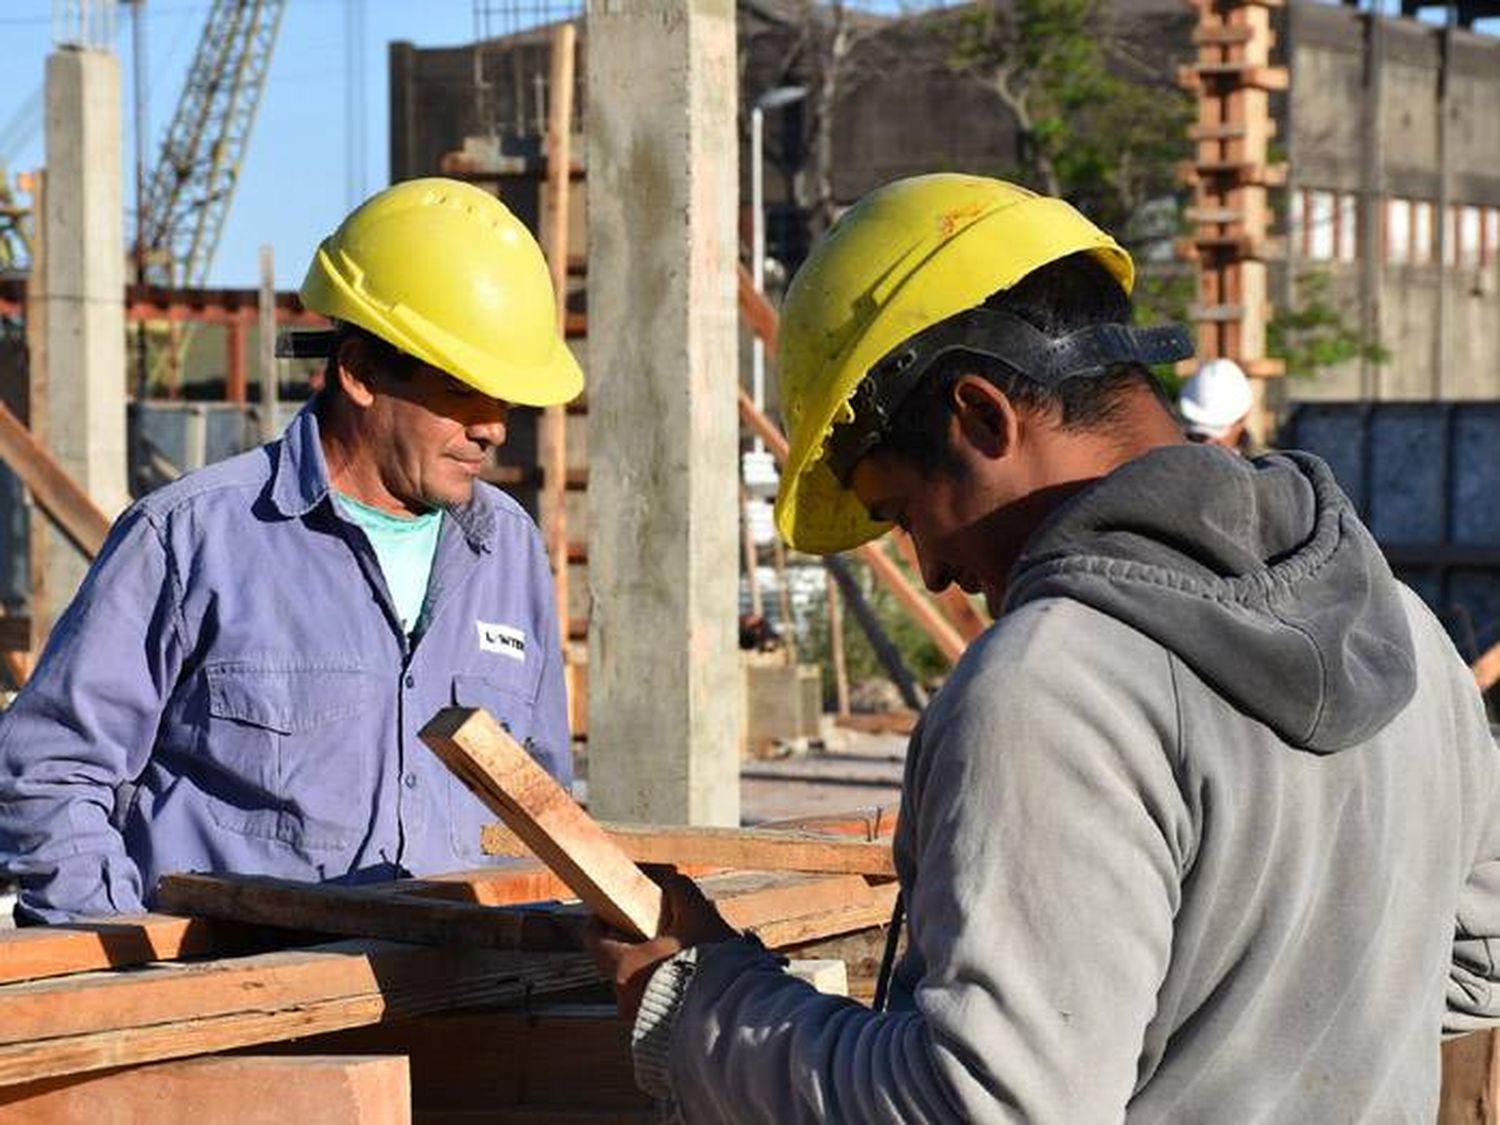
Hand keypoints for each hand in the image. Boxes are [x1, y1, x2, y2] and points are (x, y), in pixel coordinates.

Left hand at [584, 865, 736, 1023]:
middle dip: (639, 940)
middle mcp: (624, 997)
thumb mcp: (697, 915)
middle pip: (619, 958)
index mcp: (623, 967)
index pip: (593, 937)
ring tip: (686, 950)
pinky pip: (655, 1001)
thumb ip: (679, 891)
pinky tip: (694, 976)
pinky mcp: (661, 1032)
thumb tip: (671, 881)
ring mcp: (640, 1019)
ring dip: (656, 964)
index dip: (602, 917)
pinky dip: (667, 985)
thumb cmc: (709, 965)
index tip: (614, 907)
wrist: (733, 1016)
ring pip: (639, 980)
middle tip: (662, 925)